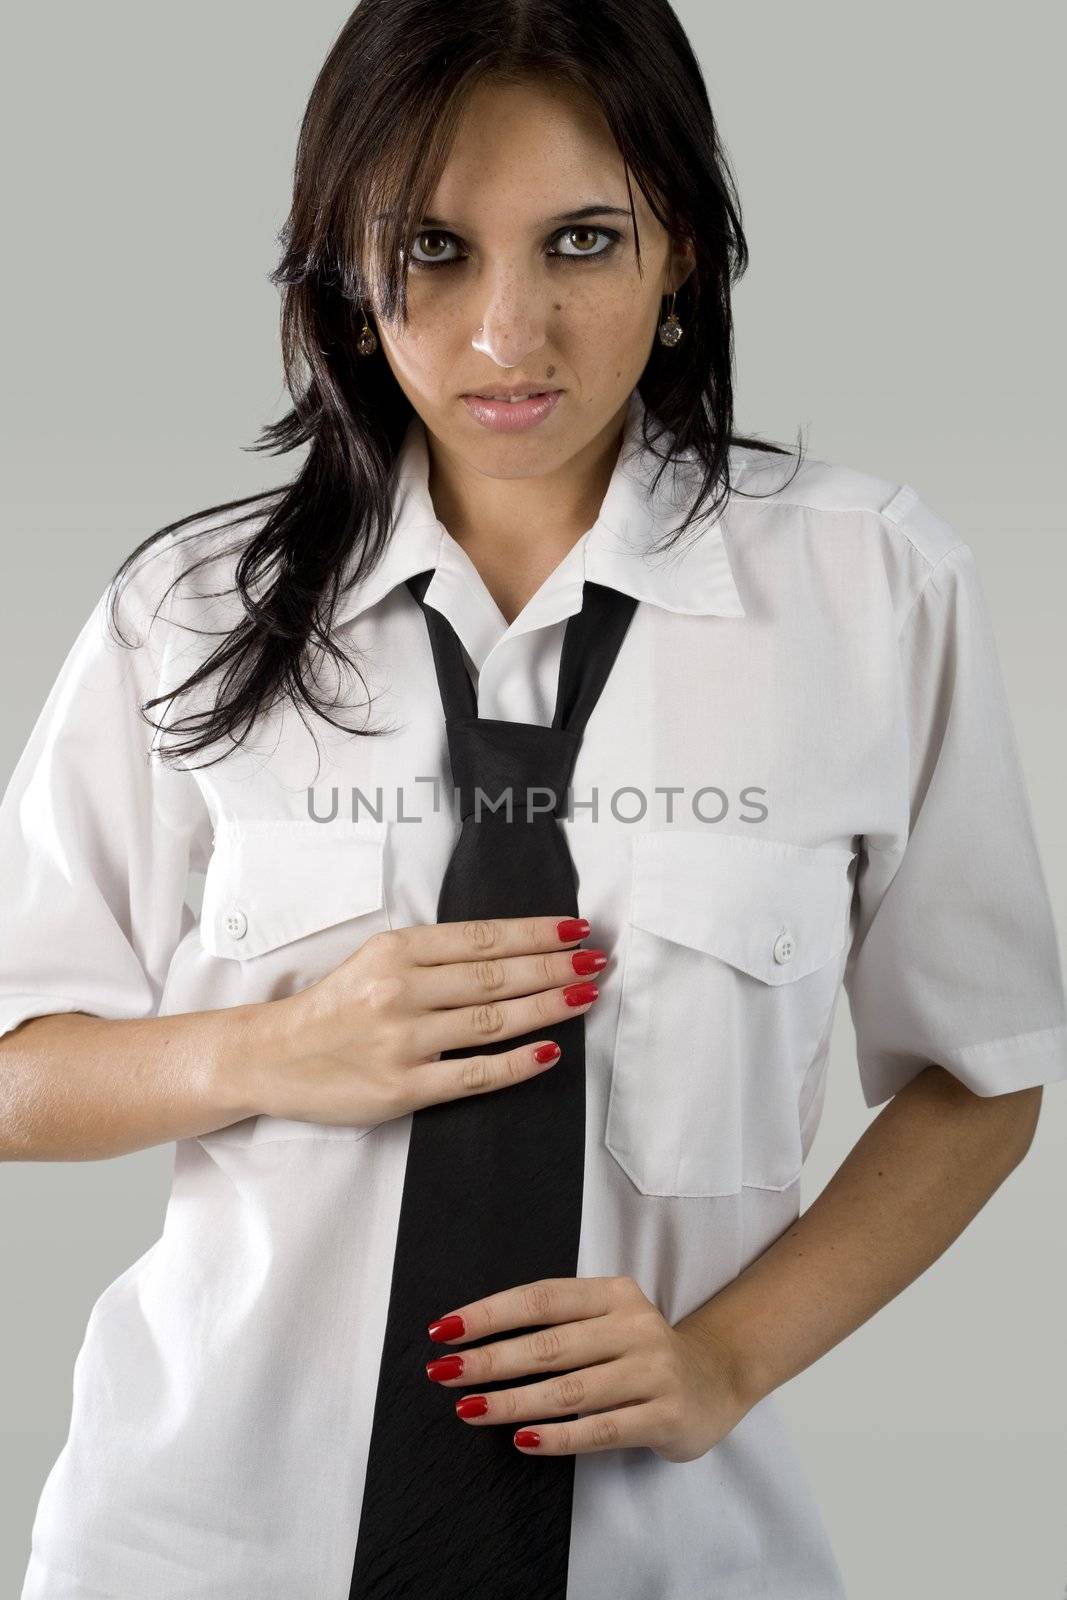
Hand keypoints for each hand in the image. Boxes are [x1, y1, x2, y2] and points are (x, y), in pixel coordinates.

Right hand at [254, 914, 604, 1128]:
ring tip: (583, 996)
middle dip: (553, 966)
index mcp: (395, 952)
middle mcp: (400, 990)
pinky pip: (472, 1074)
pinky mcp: (402, 1087)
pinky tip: (548, 1052)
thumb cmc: (330, 1006)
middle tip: (596, 961)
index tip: (573, 929)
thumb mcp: (374, 959)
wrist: (270, 1056)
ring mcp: (402, 1040)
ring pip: (491, 1020)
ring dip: (546, 1007)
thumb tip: (504, 948)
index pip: (480, 938)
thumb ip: (431, 955)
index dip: (533, 933)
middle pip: (495, 976)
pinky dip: (515, 1063)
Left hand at [423, 1275, 751, 1461]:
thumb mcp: (607, 1319)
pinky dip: (559, 1436)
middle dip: (490, 1360)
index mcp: (613, 1293)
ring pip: (571, 1390)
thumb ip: (558, 1324)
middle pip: (550, 1345)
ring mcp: (652, 1371)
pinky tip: (522, 1440)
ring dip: (514, 1401)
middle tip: (442, 1373)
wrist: (716, 1378)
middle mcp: (634, 1326)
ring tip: (469, 1409)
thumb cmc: (639, 1350)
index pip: (541, 1299)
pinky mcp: (664, 1415)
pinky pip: (601, 1429)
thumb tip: (476, 1340)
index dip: (490, 1314)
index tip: (443, 1330)